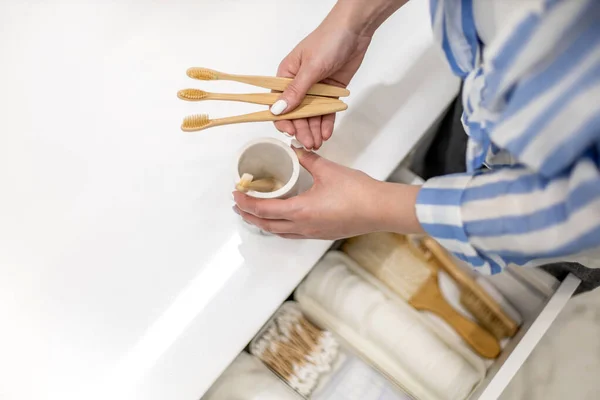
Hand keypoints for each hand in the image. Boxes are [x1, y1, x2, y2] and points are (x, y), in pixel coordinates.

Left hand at [233, 147, 423, 239]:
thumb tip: (294, 149)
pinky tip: (282, 221)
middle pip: (266, 225)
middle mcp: (303, 226)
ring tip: (255, 214)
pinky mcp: (322, 234)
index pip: (263, 209)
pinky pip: (292, 234)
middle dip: (249, 215)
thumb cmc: (357, 191)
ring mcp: (312, 233)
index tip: (236, 194)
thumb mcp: (328, 169)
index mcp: (300, 210)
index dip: (246, 202)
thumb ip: (306, 159)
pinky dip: (280, 228)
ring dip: (263, 224)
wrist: (380, 209)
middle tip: (238, 205)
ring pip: (279, 232)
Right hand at [271, 19, 371, 149]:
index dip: (282, 119)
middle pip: (297, 112)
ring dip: (314, 129)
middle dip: (301, 129)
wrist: (355, 30)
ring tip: (318, 143)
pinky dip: (326, 122)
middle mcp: (299, 84)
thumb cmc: (328, 40)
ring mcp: (316, 89)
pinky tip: (326, 133)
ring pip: (312, 114)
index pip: (278, 102)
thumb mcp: (310, 67)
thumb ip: (296, 91)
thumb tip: (277, 109)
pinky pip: (327, 111)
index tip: (290, 132)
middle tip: (308, 143)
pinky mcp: (331, 92)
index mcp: (286, 75)